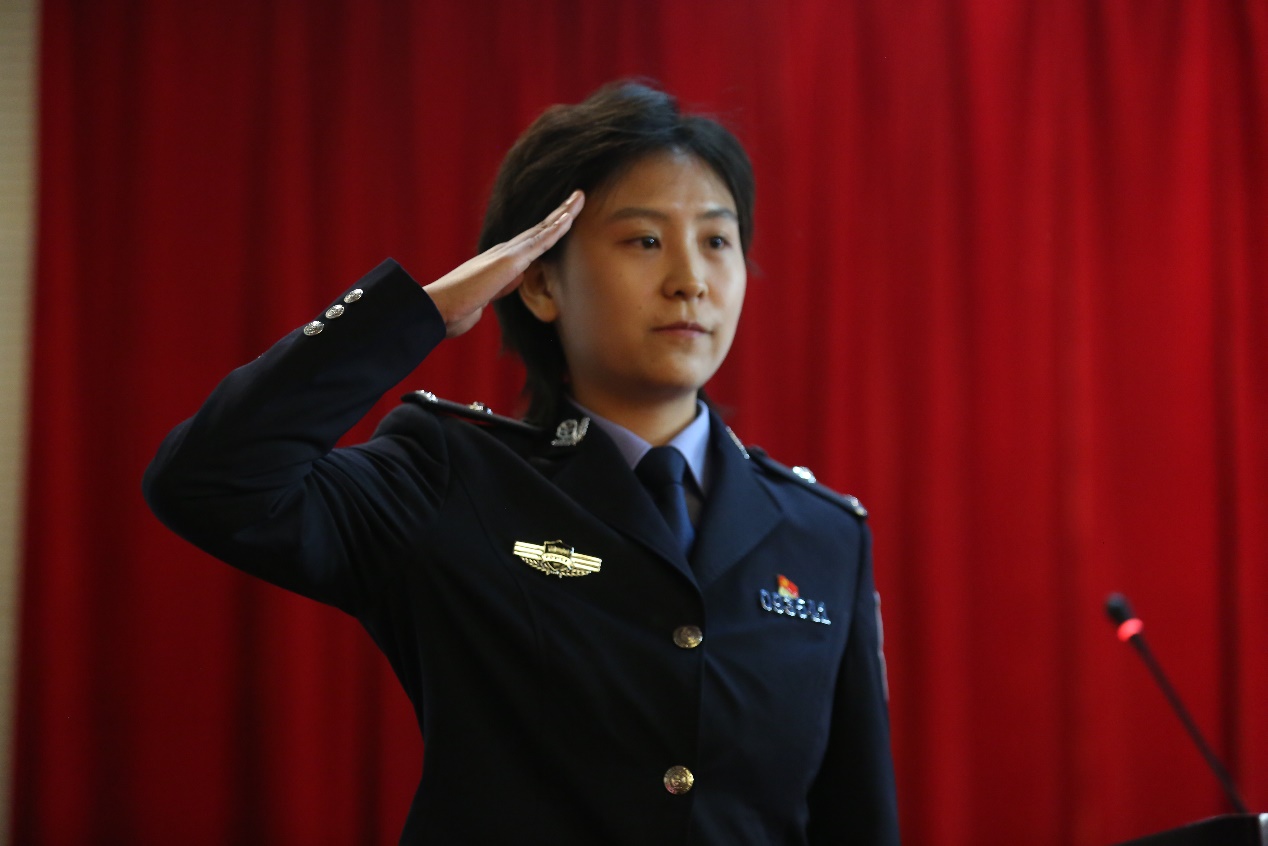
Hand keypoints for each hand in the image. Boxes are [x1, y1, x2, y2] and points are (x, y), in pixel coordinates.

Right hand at [424, 190, 583, 337]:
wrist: (437, 308)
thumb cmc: (455, 309)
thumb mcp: (485, 298)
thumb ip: (502, 286)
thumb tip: (518, 277)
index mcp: (498, 262)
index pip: (531, 243)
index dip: (549, 230)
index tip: (564, 220)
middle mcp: (503, 252)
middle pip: (539, 230)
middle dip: (560, 214)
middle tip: (577, 198)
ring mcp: (507, 254)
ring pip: (542, 230)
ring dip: (562, 214)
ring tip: (579, 197)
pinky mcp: (510, 261)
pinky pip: (539, 242)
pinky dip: (555, 229)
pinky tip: (568, 217)